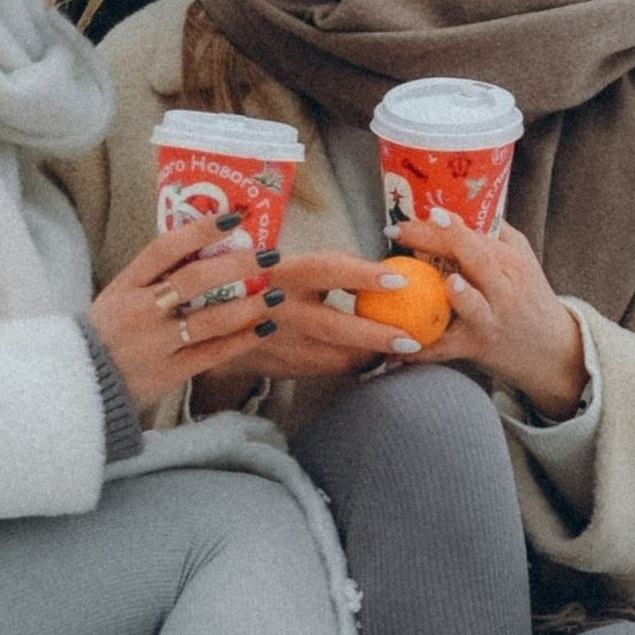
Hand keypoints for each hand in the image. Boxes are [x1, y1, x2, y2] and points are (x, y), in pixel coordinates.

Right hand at [89, 217, 282, 413]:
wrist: (84, 384)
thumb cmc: (108, 332)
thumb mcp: (119, 296)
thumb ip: (155, 276)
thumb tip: (205, 246)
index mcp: (126, 285)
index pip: (164, 248)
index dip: (199, 230)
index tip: (233, 217)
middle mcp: (141, 311)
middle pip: (194, 280)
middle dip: (237, 264)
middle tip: (269, 254)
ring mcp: (156, 343)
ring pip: (210, 320)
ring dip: (249, 305)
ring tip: (275, 294)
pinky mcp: (170, 372)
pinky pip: (213, 353)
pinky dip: (242, 339)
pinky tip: (264, 327)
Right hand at [230, 247, 432, 382]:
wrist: (223, 325)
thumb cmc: (273, 283)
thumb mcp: (294, 265)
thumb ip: (333, 266)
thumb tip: (384, 269)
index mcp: (284, 273)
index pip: (328, 270)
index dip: (364, 274)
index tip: (400, 278)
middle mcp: (279, 309)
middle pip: (334, 327)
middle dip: (376, 336)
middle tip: (412, 340)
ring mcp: (282, 344)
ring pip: (337, 357)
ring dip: (373, 354)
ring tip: (401, 348)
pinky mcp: (287, 367)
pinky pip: (333, 369)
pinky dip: (357, 362)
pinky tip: (373, 355)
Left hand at [389, 215, 586, 418]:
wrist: (553, 349)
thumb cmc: (529, 298)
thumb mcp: (523, 261)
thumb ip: (497, 235)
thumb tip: (463, 205)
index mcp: (512, 264)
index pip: (480, 240)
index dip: (454, 226)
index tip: (430, 211)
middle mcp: (504, 290)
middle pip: (473, 261)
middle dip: (438, 242)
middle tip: (400, 230)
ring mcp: (491, 320)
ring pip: (473, 306)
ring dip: (459, 296)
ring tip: (446, 284)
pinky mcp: (476, 348)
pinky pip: (445, 348)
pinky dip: (421, 348)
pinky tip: (395, 348)